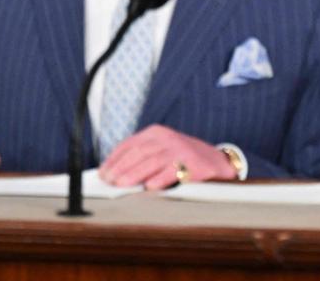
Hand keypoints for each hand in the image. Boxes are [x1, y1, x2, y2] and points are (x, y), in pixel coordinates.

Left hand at [98, 124, 236, 188]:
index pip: (129, 144)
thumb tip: (112, 176)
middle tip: (109, 181)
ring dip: (135, 174)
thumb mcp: (161, 152)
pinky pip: (173, 171)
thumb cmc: (182, 160)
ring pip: (152, 161)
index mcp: (156, 133)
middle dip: (121, 167)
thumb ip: (140, 159)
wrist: (217, 163)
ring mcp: (180, 150)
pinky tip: (150, 187)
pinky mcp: (193, 164)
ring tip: (121, 185)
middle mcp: (167, 138)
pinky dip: (161, 179)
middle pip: (138, 152)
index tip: (102, 173)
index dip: (114, 159)